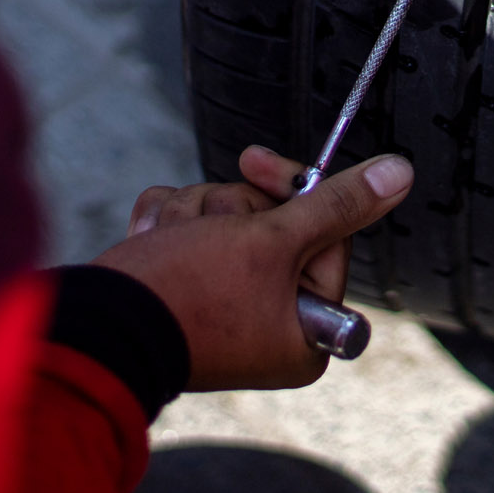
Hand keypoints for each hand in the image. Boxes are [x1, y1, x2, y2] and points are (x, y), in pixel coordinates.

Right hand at [95, 149, 412, 390]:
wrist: (94, 326)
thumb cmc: (187, 294)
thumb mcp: (272, 241)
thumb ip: (337, 204)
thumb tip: (399, 174)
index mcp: (306, 329)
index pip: (325, 231)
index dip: (291, 192)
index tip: (255, 163)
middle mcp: (270, 323)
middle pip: (276, 222)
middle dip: (231, 209)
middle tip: (207, 226)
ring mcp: (225, 306)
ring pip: (228, 218)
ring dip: (194, 214)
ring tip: (170, 241)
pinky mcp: (184, 288)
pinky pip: (190, 229)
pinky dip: (168, 226)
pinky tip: (151, 242)